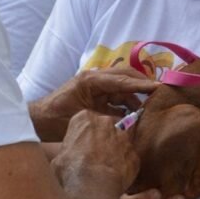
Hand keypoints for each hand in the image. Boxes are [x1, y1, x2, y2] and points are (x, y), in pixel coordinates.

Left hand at [31, 66, 158, 140]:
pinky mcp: (97, 96)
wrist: (37, 122)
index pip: (121, 80)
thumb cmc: (54, 120)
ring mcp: (97, 87)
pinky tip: (137, 115)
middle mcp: (96, 80)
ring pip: (124, 87)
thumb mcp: (82, 119)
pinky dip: (128, 104)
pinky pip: (118, 97)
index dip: (141, 84)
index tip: (159, 87)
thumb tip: (130, 121)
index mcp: (91, 81)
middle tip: (162, 92)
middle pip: (126, 76)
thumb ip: (106, 118)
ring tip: (151, 108)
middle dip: (144, 84)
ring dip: (137, 97)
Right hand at [52, 110, 139, 194]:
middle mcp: (107, 122)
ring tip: (105, 168)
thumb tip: (67, 156)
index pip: (86, 121)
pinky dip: (124, 166)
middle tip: (95, 157)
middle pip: (106, 127)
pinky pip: (129, 158)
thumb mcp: (58, 158)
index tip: (81, 147)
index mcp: (85, 118)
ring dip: (116, 151)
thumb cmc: (72, 172)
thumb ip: (67, 150)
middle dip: (102, 139)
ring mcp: (124, 137)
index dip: (84, 135)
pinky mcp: (134, 154)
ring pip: (121, 140)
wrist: (93, 187)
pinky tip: (115, 177)